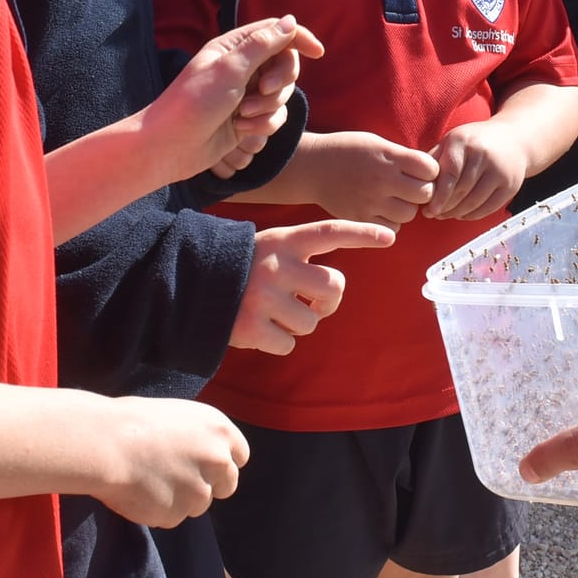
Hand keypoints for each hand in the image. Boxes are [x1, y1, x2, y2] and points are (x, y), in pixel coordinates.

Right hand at [94, 397, 248, 528]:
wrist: (106, 443)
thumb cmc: (134, 421)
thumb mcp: (179, 417)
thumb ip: (200, 438)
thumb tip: (203, 455)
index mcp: (220, 431)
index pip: (240, 456)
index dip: (222, 462)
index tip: (206, 465)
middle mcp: (219, 461)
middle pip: (227, 485)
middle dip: (207, 484)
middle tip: (178, 477)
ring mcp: (200, 491)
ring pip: (198, 504)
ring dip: (181, 498)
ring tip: (150, 480)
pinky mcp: (178, 514)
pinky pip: (172, 517)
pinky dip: (159, 510)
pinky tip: (140, 492)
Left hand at [148, 16, 324, 181]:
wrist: (169, 147)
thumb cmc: (192, 103)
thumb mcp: (230, 69)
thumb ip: (263, 45)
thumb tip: (290, 22)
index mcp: (234, 47)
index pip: (276, 32)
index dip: (299, 38)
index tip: (318, 53)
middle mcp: (242, 68)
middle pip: (285, 64)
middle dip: (281, 80)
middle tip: (263, 91)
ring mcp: (245, 94)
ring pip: (282, 94)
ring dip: (269, 107)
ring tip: (243, 116)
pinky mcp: (247, 119)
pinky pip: (274, 117)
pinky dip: (263, 124)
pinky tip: (242, 130)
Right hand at [229, 219, 395, 353]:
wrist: (186, 285)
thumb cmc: (240, 268)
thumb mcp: (267, 248)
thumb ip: (299, 257)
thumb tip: (333, 287)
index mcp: (283, 240)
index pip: (330, 232)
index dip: (362, 233)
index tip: (390, 238)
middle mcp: (277, 265)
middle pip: (333, 287)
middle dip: (327, 300)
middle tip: (305, 300)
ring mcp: (263, 296)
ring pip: (311, 322)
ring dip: (297, 323)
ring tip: (271, 312)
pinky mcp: (251, 327)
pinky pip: (287, 345)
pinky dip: (276, 342)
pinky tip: (257, 326)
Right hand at [303, 131, 440, 226]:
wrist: (313, 166)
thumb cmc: (348, 151)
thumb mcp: (378, 143)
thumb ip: (402, 157)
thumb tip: (431, 173)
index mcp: (389, 157)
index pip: (430, 169)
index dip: (429, 170)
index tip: (420, 170)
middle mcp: (382, 179)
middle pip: (424, 194)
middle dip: (422, 191)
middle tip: (410, 187)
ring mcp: (371, 201)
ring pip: (409, 214)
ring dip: (407, 208)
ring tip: (395, 199)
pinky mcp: (360, 219)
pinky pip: (391, 230)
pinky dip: (392, 222)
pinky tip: (383, 211)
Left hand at [428, 118, 529, 220]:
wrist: (514, 140)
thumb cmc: (473, 143)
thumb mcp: (452, 142)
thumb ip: (434, 159)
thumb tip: (414, 183)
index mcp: (463, 141)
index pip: (449, 174)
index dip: (438, 195)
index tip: (428, 210)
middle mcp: (484, 154)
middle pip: (461, 190)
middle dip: (445, 206)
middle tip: (434, 214)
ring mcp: (500, 170)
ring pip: (474, 201)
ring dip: (457, 213)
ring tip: (445, 215)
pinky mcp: (511, 185)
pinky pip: (489, 207)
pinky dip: (473, 215)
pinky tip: (462, 214)